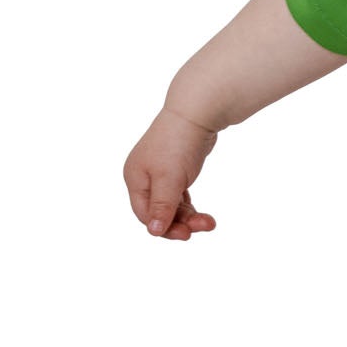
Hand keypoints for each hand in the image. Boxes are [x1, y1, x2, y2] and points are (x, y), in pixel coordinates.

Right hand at [123, 107, 219, 239]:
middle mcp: (143, 177)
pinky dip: (189, 206)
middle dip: (181, 222)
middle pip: (159, 212)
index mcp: (135, 179)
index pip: (144, 214)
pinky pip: (179, 197)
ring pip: (171, 206)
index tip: (187, 234)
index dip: (164, 227)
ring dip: (189, 216)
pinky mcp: (175, 170)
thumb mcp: (169, 179)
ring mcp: (159, 173)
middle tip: (205, 225)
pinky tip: (202, 213)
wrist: (197, 113)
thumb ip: (162, 206)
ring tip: (210, 222)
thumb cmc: (179, 143)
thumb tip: (153, 231)